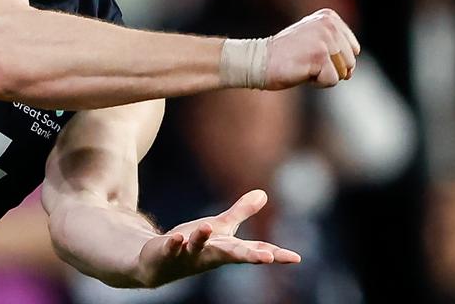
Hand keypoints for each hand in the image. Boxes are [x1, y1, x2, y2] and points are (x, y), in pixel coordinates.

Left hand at [134, 190, 300, 287]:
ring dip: (202, 239)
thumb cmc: (194, 245)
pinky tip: (176, 238)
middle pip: (233, 254)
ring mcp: (188, 256)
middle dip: (250, 256)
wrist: (158, 261)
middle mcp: (211, 255)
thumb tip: (263, 194)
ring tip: (206, 225)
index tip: (296, 258)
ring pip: (198, 249)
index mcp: (227, 249)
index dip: (276, 254)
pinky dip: (174, 244)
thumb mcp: (220, 228)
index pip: (255, 250)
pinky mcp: (167, 254)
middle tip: (268, 258)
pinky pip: (171, 250)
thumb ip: (241, 213)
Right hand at [265, 8, 360, 89]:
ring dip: (324, 75)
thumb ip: (334, 46)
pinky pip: (332, 81)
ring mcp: (325, 39)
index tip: (311, 53)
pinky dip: (317, 83)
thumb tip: (351, 72)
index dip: (334, 59)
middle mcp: (329, 24)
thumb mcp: (312, 39)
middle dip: (330, 69)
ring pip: (343, 72)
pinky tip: (300, 71)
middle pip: (350, 61)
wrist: (259, 61)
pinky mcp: (320, 56)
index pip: (353, 49)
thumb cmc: (286, 55)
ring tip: (303, 65)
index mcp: (329, 17)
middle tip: (305, 60)